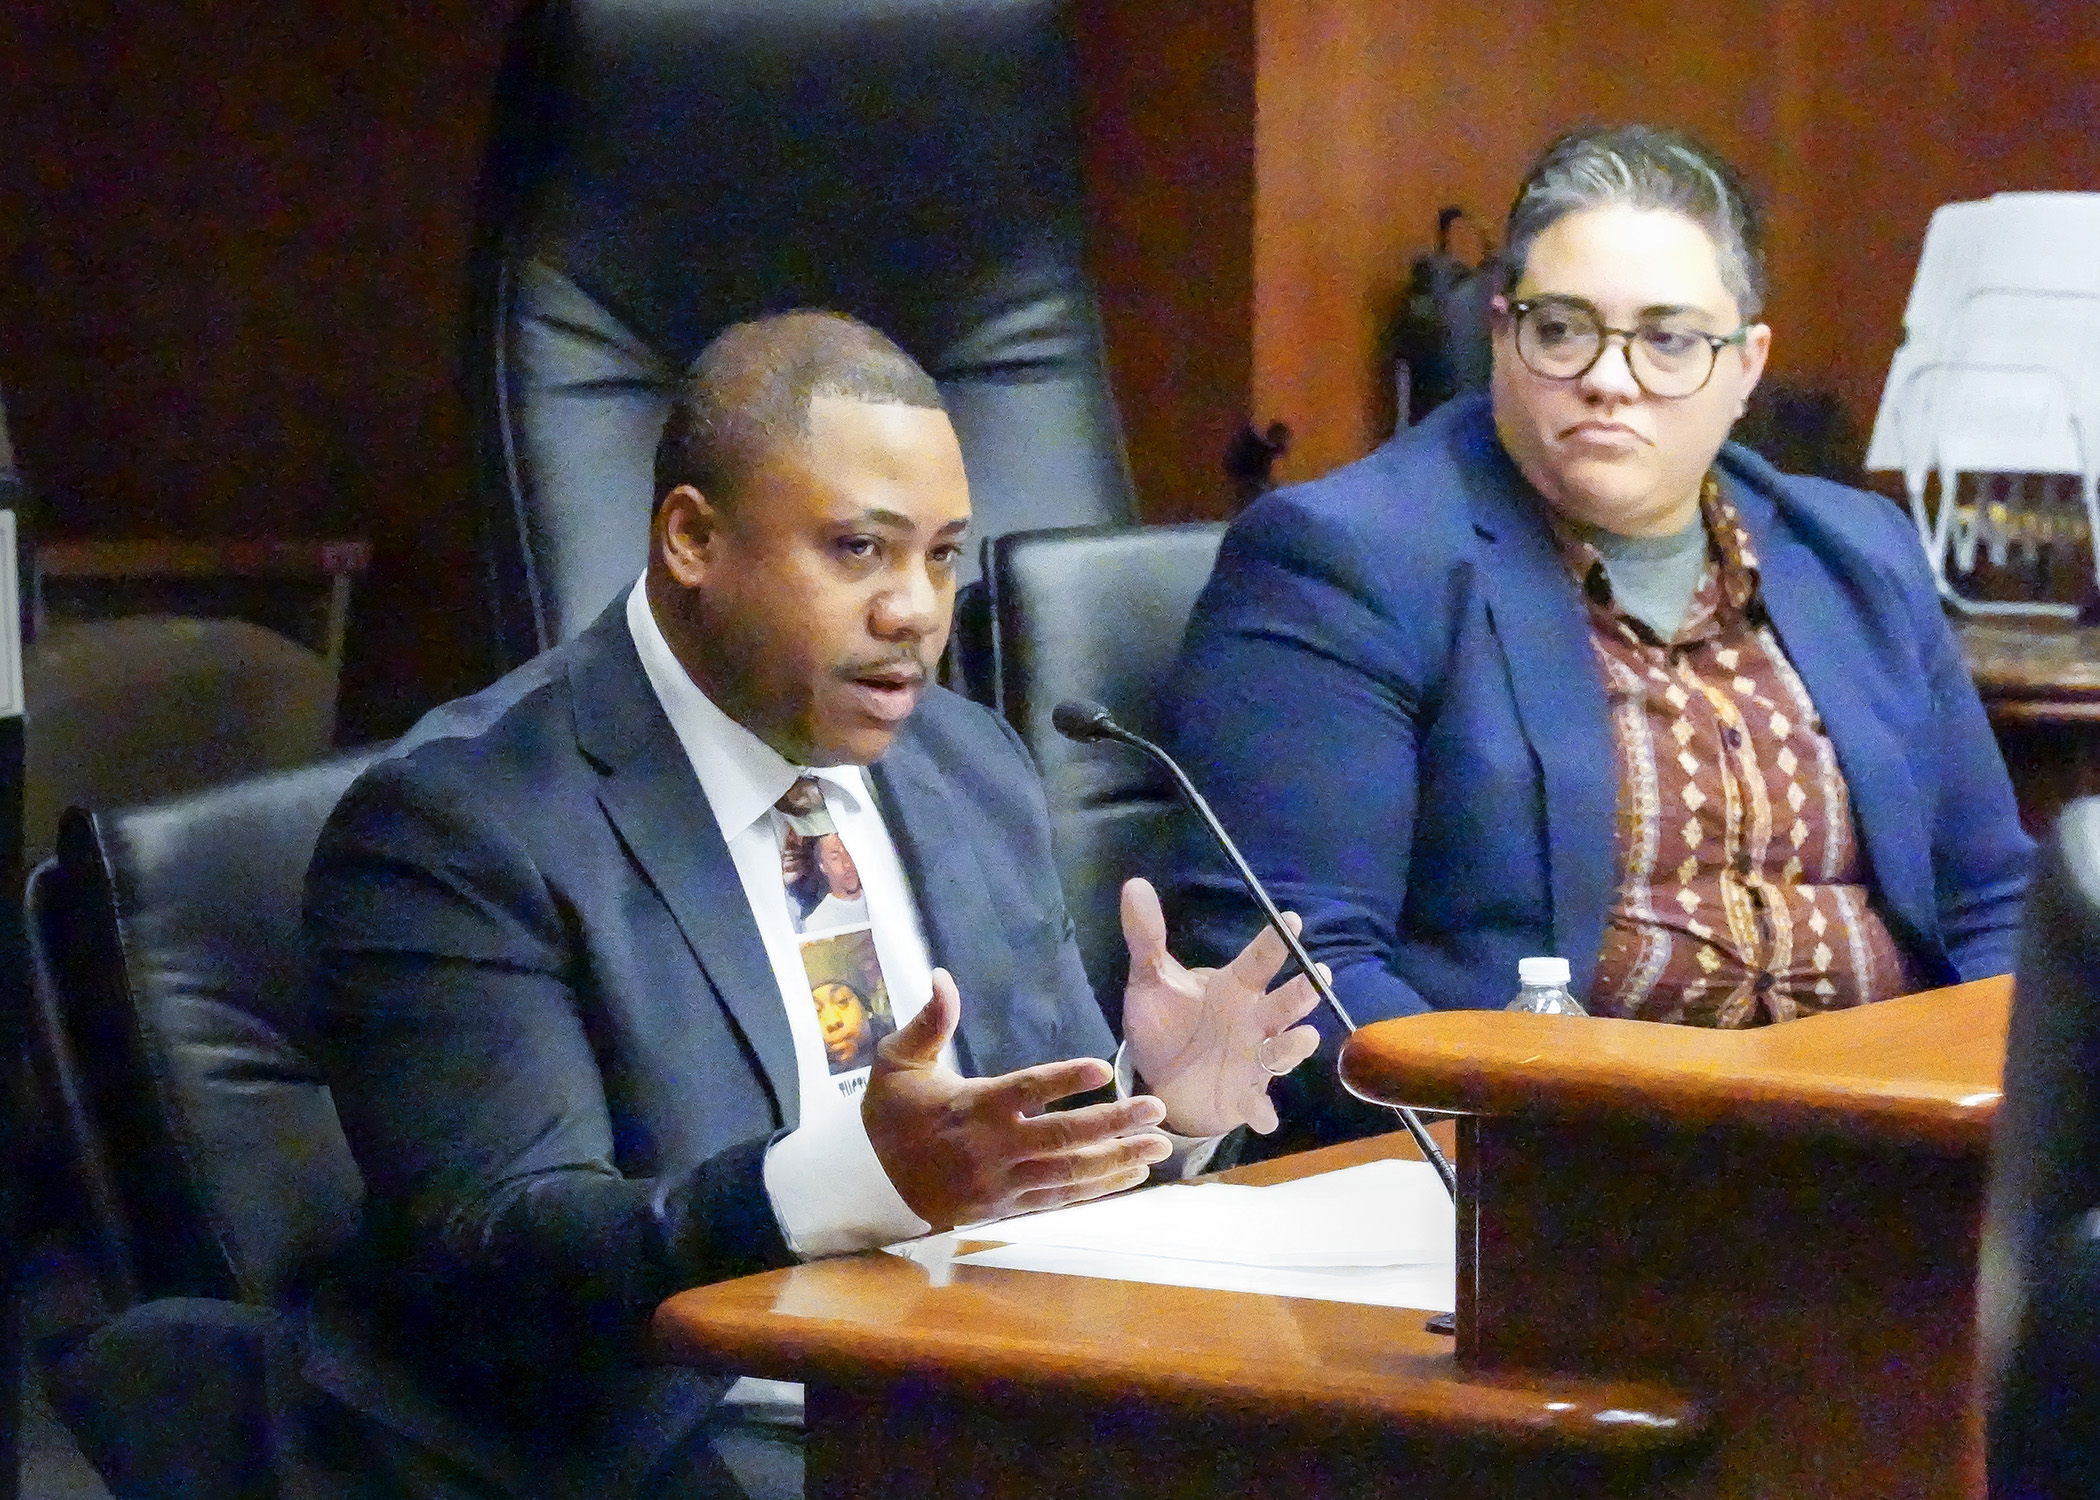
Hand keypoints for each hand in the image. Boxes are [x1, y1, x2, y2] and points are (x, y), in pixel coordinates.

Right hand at [863, 968, 1173, 1229]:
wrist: (867, 1184)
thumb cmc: (890, 1114)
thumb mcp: (898, 1061)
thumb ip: (929, 1022)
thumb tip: (943, 977)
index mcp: (971, 1106)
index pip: (1025, 1090)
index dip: (1065, 1080)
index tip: (1105, 1068)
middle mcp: (992, 1147)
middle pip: (1062, 1136)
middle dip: (1115, 1123)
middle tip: (1156, 1109)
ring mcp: (1002, 1183)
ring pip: (1070, 1173)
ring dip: (1118, 1159)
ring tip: (1159, 1146)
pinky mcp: (1007, 1208)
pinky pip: (1060, 1198)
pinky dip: (1098, 1189)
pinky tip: (1131, 1176)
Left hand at [1119, 877, 1321, 1136]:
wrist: (1162, 1078)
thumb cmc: (1167, 1023)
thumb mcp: (1150, 981)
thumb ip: (1146, 937)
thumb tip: (1134, 884)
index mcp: (1235, 989)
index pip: (1260, 960)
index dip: (1276, 941)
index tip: (1292, 919)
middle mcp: (1255, 1022)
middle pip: (1285, 1004)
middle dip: (1303, 992)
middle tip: (1318, 976)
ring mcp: (1255, 1061)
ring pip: (1284, 1051)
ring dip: (1293, 1046)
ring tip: (1299, 1039)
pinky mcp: (1245, 1097)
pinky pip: (1259, 1105)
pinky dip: (1262, 1111)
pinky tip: (1262, 1118)